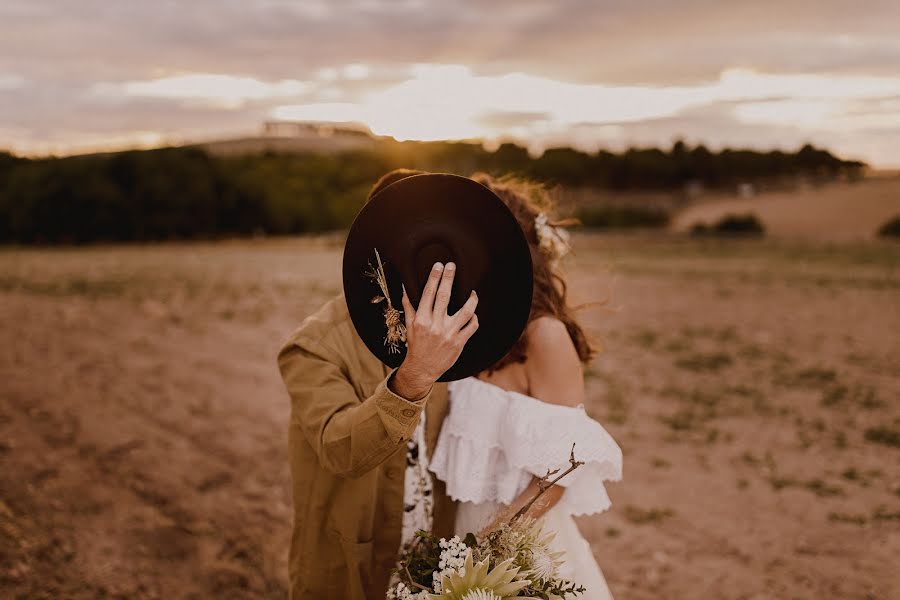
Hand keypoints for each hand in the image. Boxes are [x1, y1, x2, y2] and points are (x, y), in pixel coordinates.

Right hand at [390, 261, 478, 399]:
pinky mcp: (459, 342)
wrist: (422, 368)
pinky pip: (471, 326)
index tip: (439, 266)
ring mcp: (448, 334)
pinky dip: (474, 318)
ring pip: (465, 311)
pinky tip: (473, 312)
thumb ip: (409, 307)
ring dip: (471, 299)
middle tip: (452, 265)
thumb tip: (405, 289)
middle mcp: (435, 325)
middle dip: (448, 279)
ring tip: (473, 292)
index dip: (434, 278)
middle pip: (444, 296)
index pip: (428, 293)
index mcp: (421, 319)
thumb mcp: (409, 326)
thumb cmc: (416, 345)